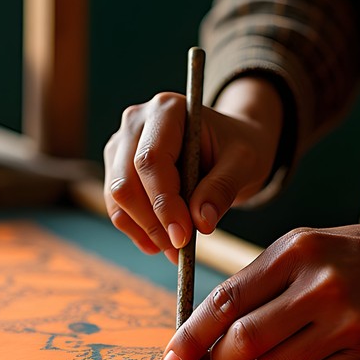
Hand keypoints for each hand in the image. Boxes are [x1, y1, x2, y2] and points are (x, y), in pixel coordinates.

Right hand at [102, 76, 282, 261]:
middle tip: (180, 248)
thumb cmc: (236, 147)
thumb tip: (201, 222)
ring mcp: (121, 146)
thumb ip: (222, 188)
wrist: (227, 146)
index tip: (183, 236)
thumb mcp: (243, 163)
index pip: (151, 160)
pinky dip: (137, 231)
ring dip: (144, 230)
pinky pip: (117, 208)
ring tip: (175, 250)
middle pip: (126, 182)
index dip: (164, 203)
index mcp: (166, 109)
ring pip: (117, 198)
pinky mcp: (116, 169)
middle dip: (152, 222)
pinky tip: (161, 243)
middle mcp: (135, 122)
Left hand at [161, 183, 359, 359]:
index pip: (225, 301)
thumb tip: (207, 328)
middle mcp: (319, 284)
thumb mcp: (310, 246)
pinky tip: (314, 359)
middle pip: (244, 341)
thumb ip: (261, 280)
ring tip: (277, 354)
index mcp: (296, 250)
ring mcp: (347, 320)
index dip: (191, 336)